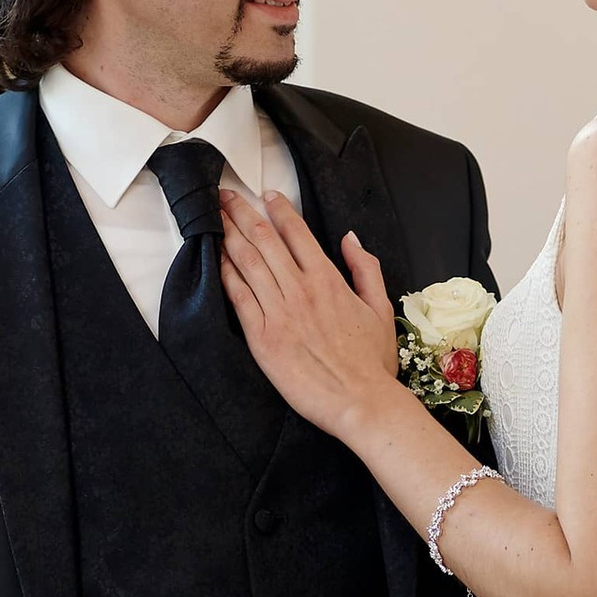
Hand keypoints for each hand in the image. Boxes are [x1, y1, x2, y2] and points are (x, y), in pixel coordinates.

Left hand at [218, 184, 402, 442]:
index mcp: (329, 280)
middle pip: (265, 240)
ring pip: (248, 262)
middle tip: (225, 195)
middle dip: (242, 213)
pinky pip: (239, 297)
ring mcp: (280, 313)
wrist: (361, 402)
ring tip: (215, 215)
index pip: (297, 234)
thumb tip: (350, 239)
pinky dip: (225, 273)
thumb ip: (366, 269)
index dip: (278, 209)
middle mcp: (301, 290)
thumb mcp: (381, 308)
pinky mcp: (263, 338)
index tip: (265, 194)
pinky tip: (215, 258)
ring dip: (229, 235)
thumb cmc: (372, 363)